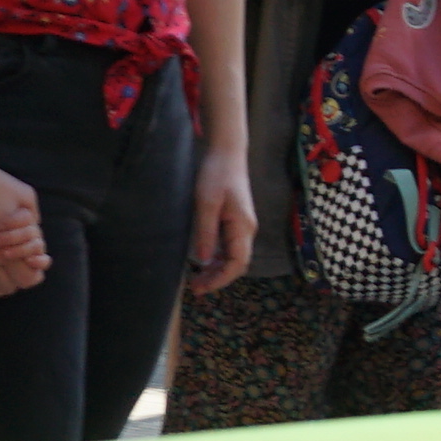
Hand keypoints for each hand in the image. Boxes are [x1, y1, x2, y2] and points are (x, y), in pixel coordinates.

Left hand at [184, 151, 258, 292]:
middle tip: (195, 288)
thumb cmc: (216, 174)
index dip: (220, 279)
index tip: (201, 288)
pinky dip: (216, 258)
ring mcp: (241, 226)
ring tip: (196, 278)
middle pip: (236, 264)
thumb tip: (202, 261)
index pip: (237, 264)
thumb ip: (205, 232)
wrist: (226, 152)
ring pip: (232, 257)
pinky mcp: (234, 221)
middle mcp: (246, 230)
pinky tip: (202, 261)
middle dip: (217, 278)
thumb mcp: (206, 203)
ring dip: (216, 270)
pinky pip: (228, 247)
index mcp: (242, 227)